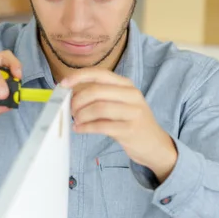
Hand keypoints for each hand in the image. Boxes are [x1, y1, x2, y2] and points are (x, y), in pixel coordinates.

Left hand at [61, 68, 177, 182]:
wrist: (155, 144)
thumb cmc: (131, 121)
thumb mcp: (120, 103)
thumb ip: (100, 96)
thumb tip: (71, 94)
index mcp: (126, 85)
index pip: (100, 73)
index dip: (79, 76)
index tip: (63, 84)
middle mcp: (131, 95)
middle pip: (96, 91)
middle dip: (77, 100)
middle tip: (70, 110)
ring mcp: (133, 112)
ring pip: (98, 108)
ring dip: (81, 115)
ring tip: (76, 121)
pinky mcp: (130, 130)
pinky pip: (102, 126)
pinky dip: (86, 127)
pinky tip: (80, 129)